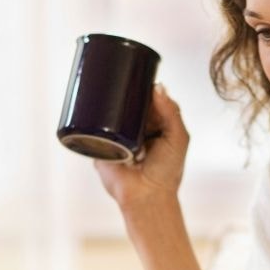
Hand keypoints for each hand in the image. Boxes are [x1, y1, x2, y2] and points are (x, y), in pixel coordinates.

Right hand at [93, 84, 189, 209]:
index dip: (143, 86)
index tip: (138, 73)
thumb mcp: (178, 138)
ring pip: (109, 111)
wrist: (146, 196)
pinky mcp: (101, 144)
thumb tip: (158, 87)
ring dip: (107, 101)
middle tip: (120, 80)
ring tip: (107, 92)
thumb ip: (171, 113)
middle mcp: (135, 128)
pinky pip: (92, 127)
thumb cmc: (166, 171)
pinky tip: (92, 105)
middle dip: (123, 90)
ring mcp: (117, 135)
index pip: (148, 98)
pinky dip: (92, 117)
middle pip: (127, 102)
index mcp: (155, 124)